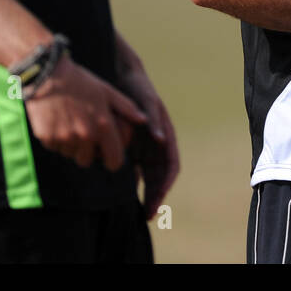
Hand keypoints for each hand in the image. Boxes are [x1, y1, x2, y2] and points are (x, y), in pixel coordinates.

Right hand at [24, 55, 147, 170]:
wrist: (47, 73)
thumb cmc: (81, 81)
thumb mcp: (107, 91)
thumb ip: (126, 108)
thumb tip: (144, 120)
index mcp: (103, 126)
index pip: (114, 161)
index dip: (112, 160)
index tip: (107, 155)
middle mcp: (84, 135)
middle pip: (88, 160)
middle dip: (87, 152)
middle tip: (84, 135)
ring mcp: (64, 138)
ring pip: (70, 154)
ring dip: (71, 145)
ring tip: (70, 123)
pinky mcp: (46, 137)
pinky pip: (55, 147)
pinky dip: (56, 139)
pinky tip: (57, 121)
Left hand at [118, 63, 180, 221]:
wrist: (121, 75)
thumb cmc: (137, 87)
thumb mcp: (146, 100)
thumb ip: (153, 119)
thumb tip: (161, 140)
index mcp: (165, 135)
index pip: (171, 167)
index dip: (165, 186)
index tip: (156, 202)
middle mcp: (157, 144)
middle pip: (160, 177)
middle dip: (156, 197)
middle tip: (146, 215)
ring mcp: (144, 146)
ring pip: (147, 176)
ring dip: (145, 193)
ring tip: (138, 211)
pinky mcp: (131, 146)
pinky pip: (133, 168)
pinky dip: (130, 182)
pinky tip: (120, 193)